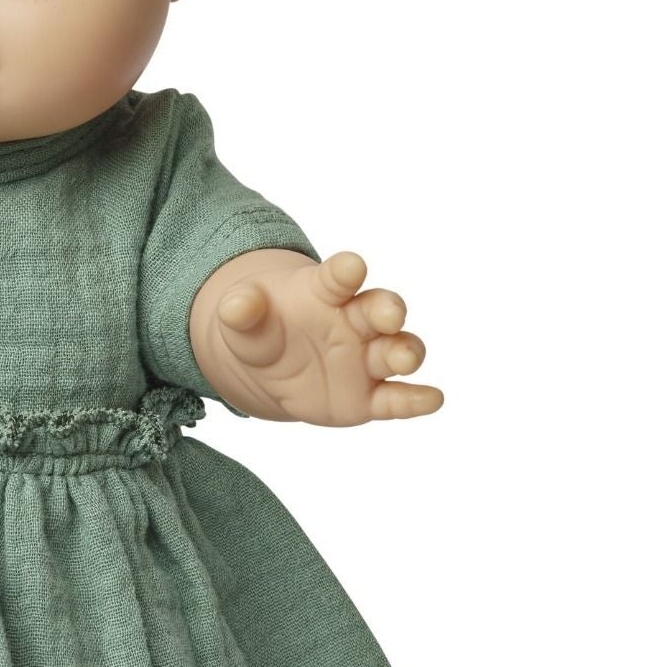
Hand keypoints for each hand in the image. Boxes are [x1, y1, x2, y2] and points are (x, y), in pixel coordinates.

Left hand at [199, 249, 442, 424]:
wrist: (271, 368)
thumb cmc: (262, 330)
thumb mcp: (243, 322)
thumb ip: (241, 312)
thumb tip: (233, 305)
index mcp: (325, 292)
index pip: (339, 277)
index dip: (345, 271)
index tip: (351, 267)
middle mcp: (355, 320)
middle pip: (380, 308)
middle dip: (388, 309)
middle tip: (389, 314)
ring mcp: (366, 358)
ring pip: (397, 350)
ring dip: (405, 352)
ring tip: (403, 359)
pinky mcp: (369, 396)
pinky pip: (396, 398)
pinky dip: (416, 399)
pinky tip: (433, 399)